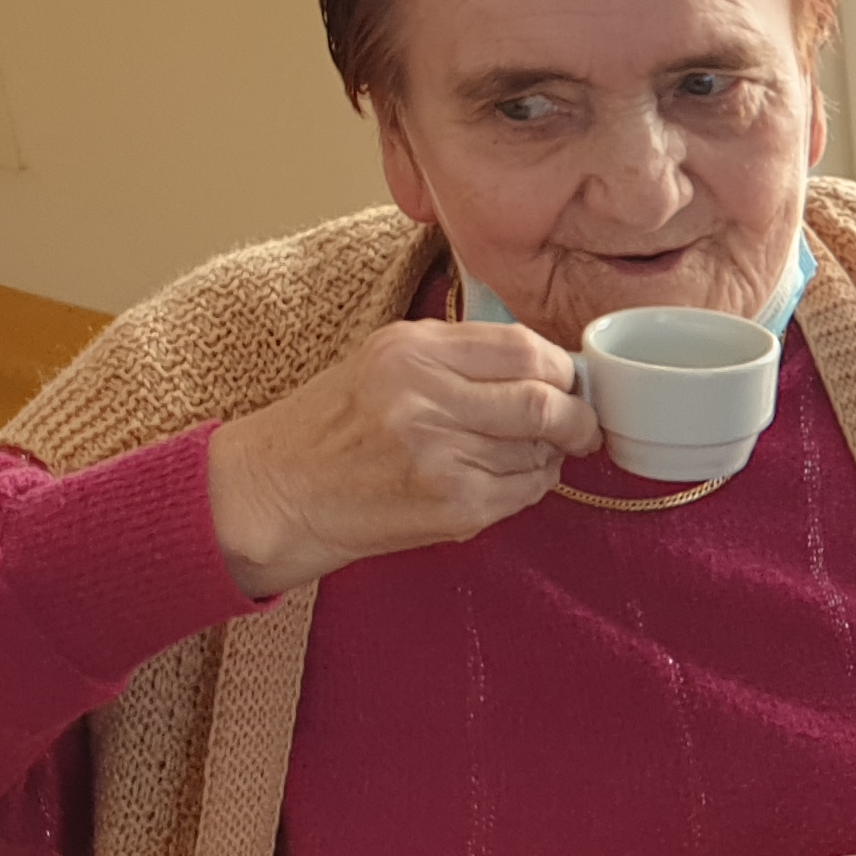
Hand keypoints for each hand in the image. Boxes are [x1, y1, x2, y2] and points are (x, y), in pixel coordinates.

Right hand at [206, 321, 601, 597]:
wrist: (276, 492)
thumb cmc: (334, 425)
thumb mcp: (387, 360)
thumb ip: (464, 356)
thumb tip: (552, 367)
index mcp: (412, 351)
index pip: (525, 349)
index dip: (561, 368)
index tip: (568, 381)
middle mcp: (426, 400)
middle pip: (544, 403)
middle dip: (577, 417)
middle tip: (580, 425)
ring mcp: (441, 457)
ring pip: (541, 451)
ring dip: (550, 454)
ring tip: (523, 453)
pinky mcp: (452, 506)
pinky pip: (525, 492)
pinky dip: (531, 485)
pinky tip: (501, 479)